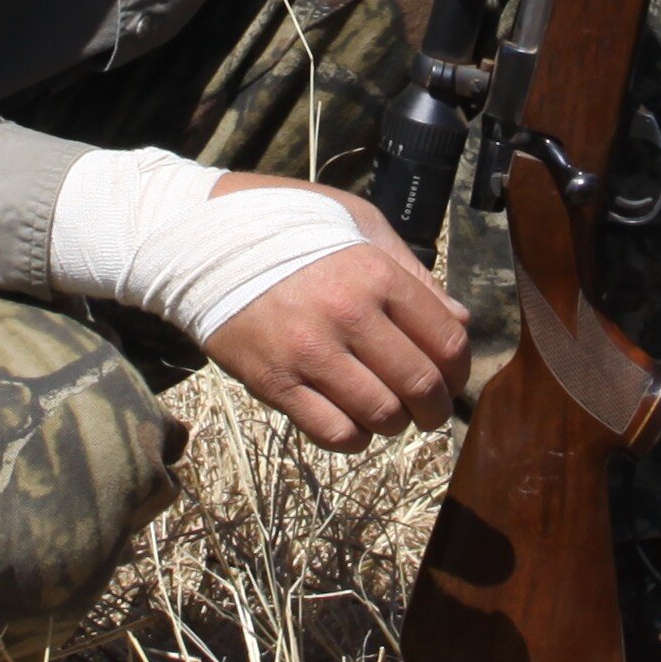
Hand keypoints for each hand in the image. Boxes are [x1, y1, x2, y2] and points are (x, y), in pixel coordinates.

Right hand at [200, 180, 470, 448]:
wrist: (200, 241)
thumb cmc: (287, 227)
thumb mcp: (359, 224)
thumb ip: (413, 272)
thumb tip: (459, 321)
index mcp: (376, 273)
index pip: (447, 340)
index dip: (460, 369)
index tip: (450, 376)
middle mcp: (348, 314)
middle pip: (421, 385)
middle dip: (435, 408)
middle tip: (428, 410)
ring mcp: (309, 352)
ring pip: (382, 416)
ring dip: (395, 423)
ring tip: (386, 412)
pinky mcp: (274, 382)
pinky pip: (334, 433)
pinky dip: (354, 437)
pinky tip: (350, 419)